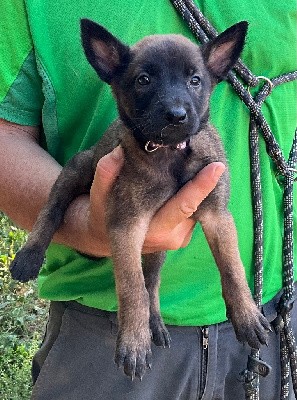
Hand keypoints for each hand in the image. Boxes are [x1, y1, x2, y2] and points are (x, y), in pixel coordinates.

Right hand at [86, 146, 224, 255]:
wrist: (108, 240)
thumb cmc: (103, 215)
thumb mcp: (98, 197)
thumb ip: (106, 174)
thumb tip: (119, 150)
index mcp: (153, 230)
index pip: (183, 206)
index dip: (201, 186)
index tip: (217, 167)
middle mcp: (172, 237)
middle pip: (196, 204)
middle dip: (202, 178)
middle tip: (203, 151)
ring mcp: (182, 237)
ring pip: (198, 207)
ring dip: (196, 185)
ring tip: (188, 163)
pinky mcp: (187, 234)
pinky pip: (195, 210)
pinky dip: (192, 193)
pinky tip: (183, 178)